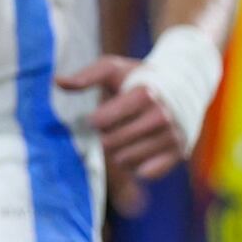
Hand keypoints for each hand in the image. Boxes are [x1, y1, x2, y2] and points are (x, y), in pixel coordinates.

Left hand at [66, 51, 196, 192]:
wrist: (184, 81)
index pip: (102, 121)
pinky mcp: (178, 152)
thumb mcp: (114, 68)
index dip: (96, 119)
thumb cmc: (139, 76)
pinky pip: (145, 173)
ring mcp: (171, 136)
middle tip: (112, 127)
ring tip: (126, 135)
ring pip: (126, 160)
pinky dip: (137, 165)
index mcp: (144, 94)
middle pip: (111, 143)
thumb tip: (56, 82)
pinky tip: (139, 147)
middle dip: (105, 137)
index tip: (98, 115)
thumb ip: (86, 76)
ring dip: (119, 152)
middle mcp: (161, 116)